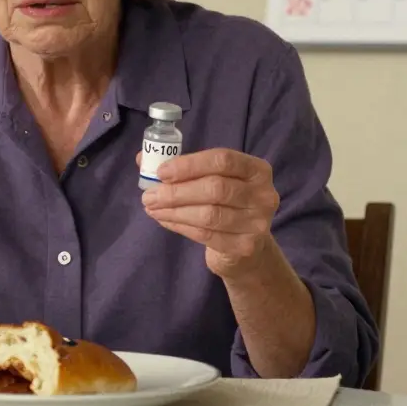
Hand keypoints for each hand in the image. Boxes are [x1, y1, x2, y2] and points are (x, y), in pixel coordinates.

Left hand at [139, 148, 279, 280]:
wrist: (245, 246)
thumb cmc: (224, 203)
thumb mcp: (211, 180)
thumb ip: (182, 167)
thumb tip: (142, 159)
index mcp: (257, 170)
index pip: (223, 160)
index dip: (190, 164)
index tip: (162, 172)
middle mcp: (264, 195)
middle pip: (215, 188)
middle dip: (176, 191)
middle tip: (149, 195)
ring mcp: (257, 223)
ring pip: (209, 215)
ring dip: (174, 211)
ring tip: (152, 208)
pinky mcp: (245, 246)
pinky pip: (205, 235)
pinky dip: (180, 226)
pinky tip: (165, 220)